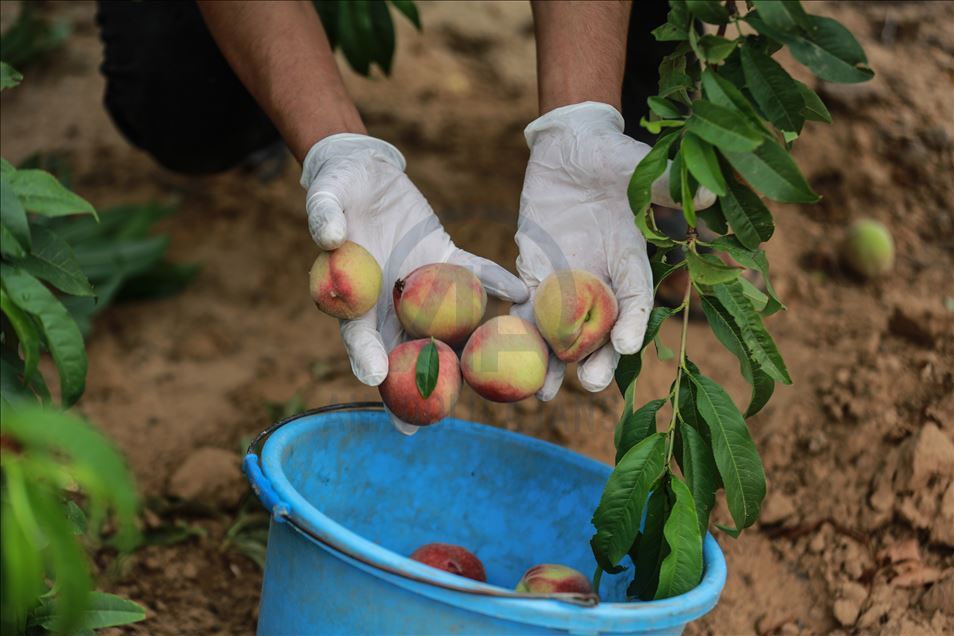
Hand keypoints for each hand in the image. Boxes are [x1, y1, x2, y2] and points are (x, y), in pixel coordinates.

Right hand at [302, 134, 528, 432]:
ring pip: (443, 324)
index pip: (358, 333)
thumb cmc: (337, 188)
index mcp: (356, 294)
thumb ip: (325, 215)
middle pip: (403, 349)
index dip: (364, 356)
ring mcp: (422, 285)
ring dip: (462, 349)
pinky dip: (494, 282)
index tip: (374, 378)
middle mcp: (391, 300)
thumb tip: (330, 237)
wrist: (365, 173)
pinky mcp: (445, 259)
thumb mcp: (326, 195)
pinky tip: (519, 292)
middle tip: (420, 425)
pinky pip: (472, 274)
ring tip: (486, 381)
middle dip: (412, 386)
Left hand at [512, 102, 713, 400]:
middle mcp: (601, 276)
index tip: (628, 343)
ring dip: (554, 360)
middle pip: (602, 327)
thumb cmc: (609, 153)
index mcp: (631, 256)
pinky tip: (509, 359)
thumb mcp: (634, 162)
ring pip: (562, 328)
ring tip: (544, 394)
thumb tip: (706, 191)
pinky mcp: (534, 270)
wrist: (568, 147)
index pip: (636, 295)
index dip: (635, 320)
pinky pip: (524, 307)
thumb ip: (660, 182)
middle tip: (590, 384)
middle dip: (597, 358)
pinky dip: (518, 331)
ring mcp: (566, 277)